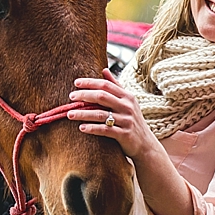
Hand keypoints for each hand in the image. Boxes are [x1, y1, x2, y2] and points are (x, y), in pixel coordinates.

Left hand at [69, 68, 194, 214]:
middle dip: (85, 95)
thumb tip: (104, 70)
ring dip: (83, 113)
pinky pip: (105, 130)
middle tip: (71, 97)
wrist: (145, 144)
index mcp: (127, 96)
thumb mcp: (127, 102)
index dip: (91, 82)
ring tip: (69, 114)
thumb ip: (116, 86)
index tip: (76, 83)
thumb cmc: (132, 120)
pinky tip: (81, 128)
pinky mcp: (124, 134)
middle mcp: (128, 107)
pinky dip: (92, 128)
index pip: (106, 85)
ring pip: (101, 114)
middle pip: (102, 96)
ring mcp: (126, 120)